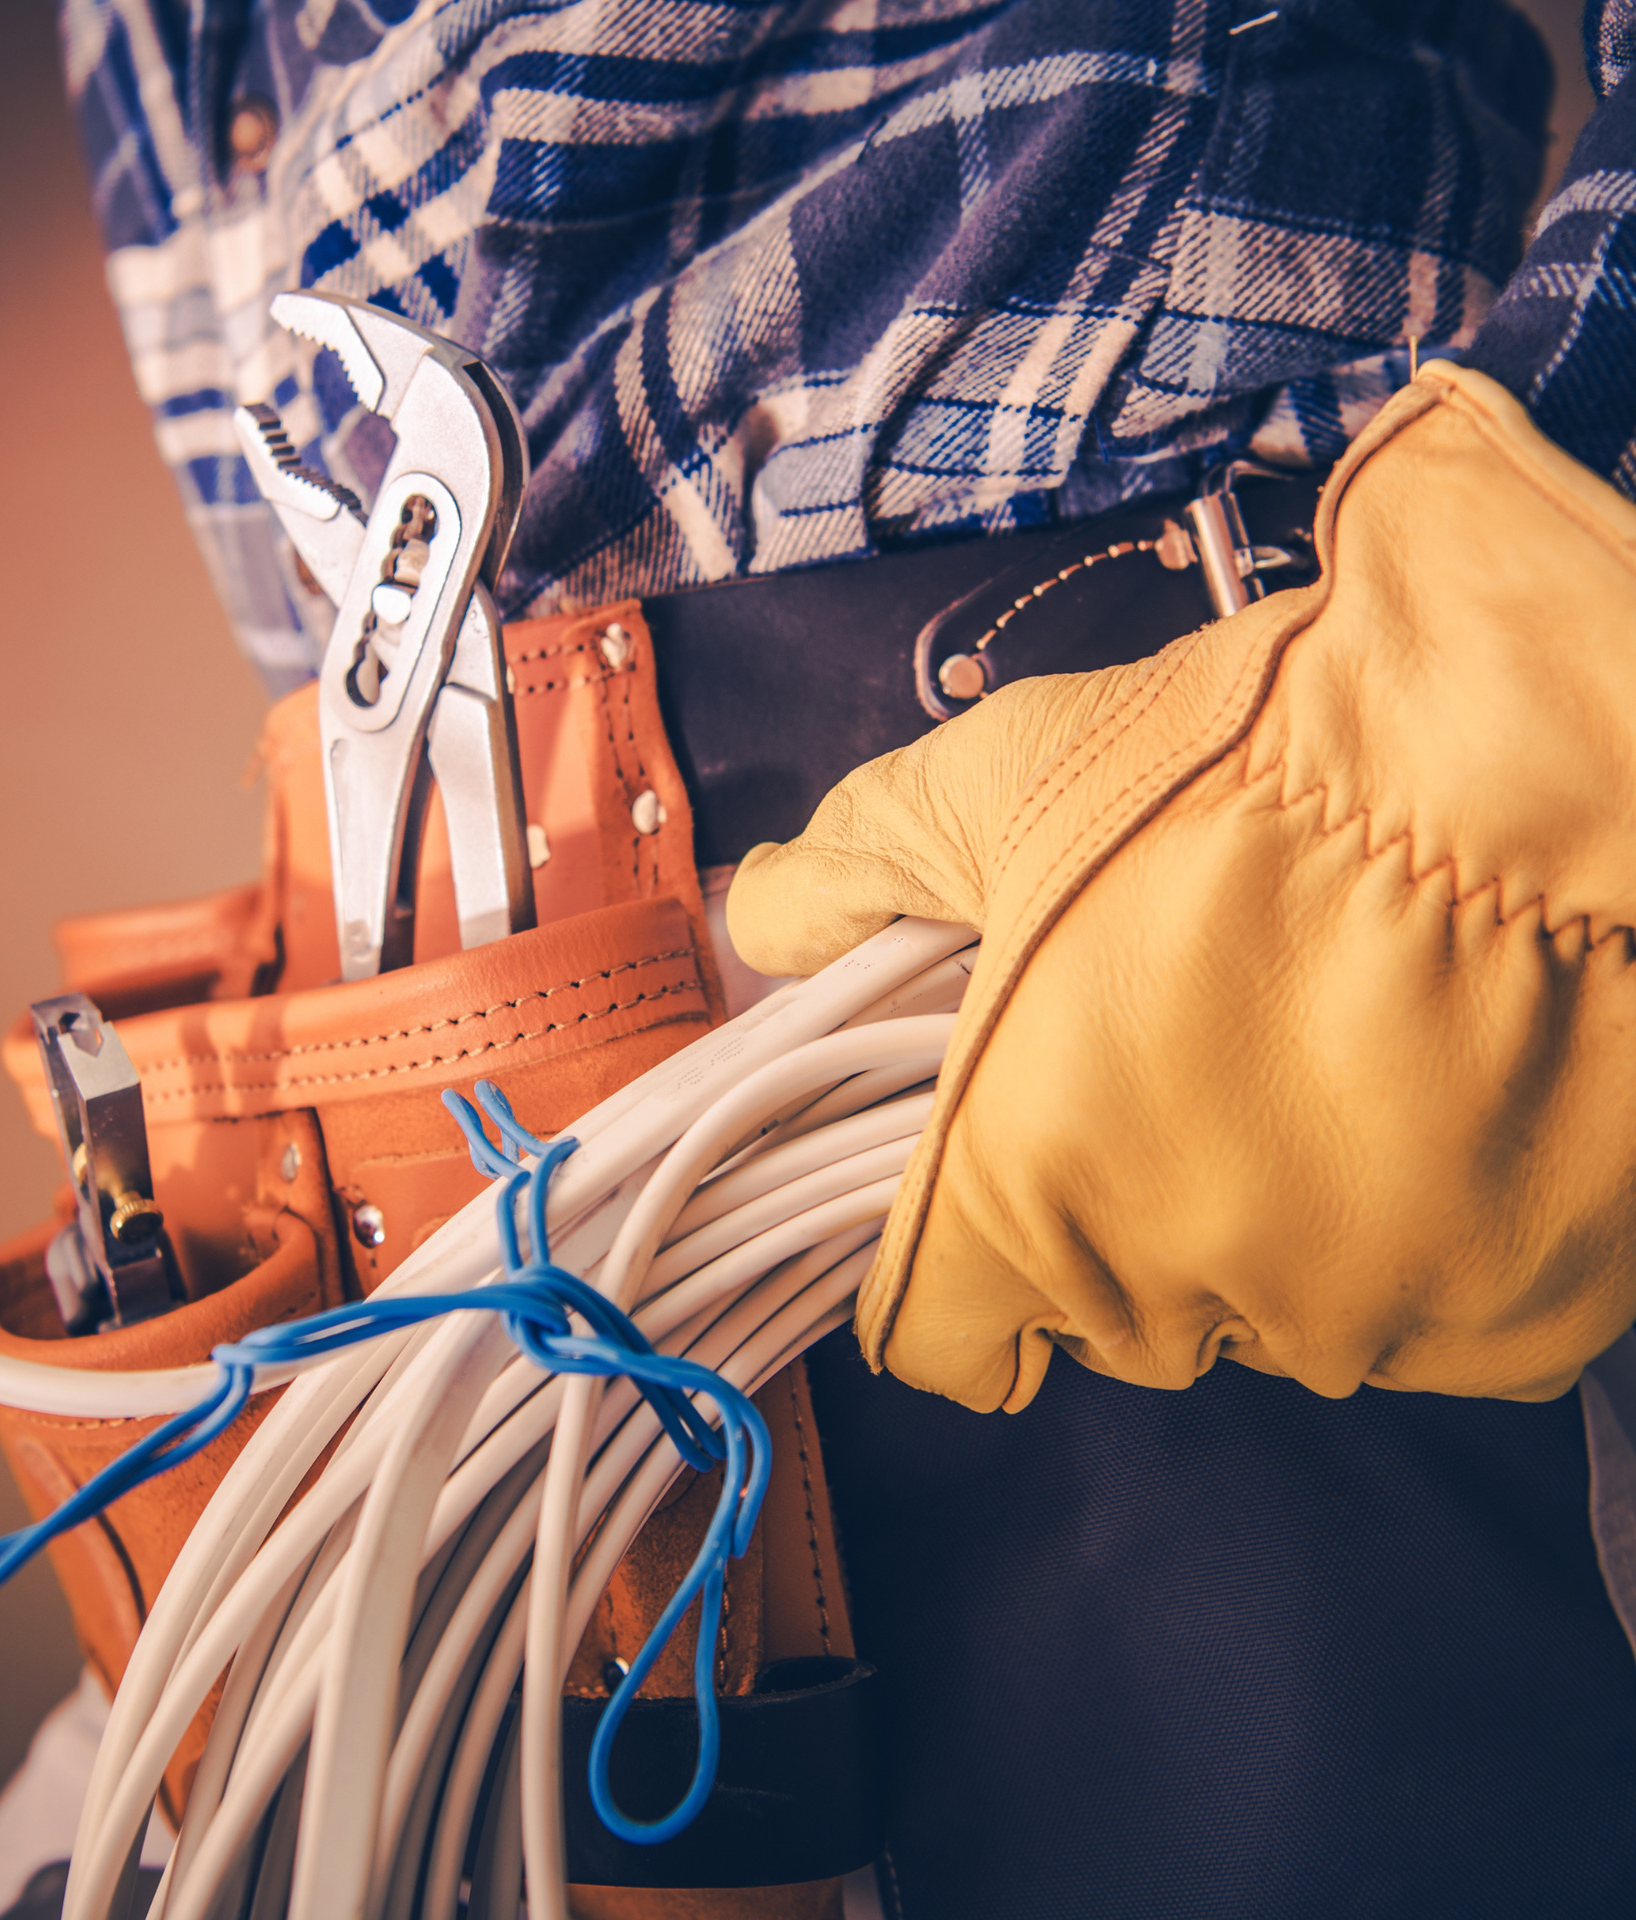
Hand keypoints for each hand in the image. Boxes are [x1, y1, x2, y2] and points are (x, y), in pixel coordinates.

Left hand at [729, 365, 1635, 1411]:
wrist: (1529, 757)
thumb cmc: (1244, 765)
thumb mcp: (1000, 783)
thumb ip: (855, 866)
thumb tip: (762, 917)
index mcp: (1021, 1194)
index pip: (935, 1331)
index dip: (945, 1261)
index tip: (983, 1187)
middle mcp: (1185, 1293)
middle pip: (1108, 1312)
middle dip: (1112, 1209)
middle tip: (1176, 1052)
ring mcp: (1363, 1321)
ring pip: (1273, 1313)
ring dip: (1275, 1219)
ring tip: (1319, 1050)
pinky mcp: (1520, 1323)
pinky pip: (1428, 1317)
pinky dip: (1417, 1236)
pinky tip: (1433, 1098)